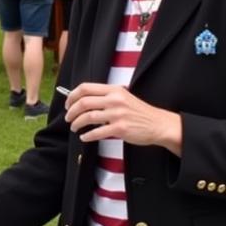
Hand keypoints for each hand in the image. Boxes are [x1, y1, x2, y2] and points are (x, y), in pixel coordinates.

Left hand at [63, 83, 182, 153]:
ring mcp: (117, 114)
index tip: (68, 104)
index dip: (72, 96)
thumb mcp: (124, 97)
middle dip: (71, 111)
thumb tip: (83, 99)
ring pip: (88, 117)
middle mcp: (115, 100)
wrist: (157, 123)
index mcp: (114, 90)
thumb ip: (106, 96)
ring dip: (76, 123)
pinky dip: (87, 136)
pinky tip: (84, 137)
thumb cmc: (139, 112)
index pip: (85, 88)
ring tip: (74, 127)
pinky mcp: (120, 129)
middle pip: (83, 102)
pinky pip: (97, 132)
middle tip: (68, 117)